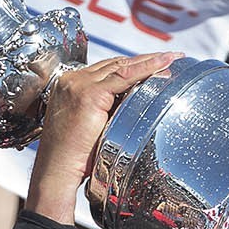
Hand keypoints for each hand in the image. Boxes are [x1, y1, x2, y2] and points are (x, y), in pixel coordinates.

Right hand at [26, 52, 180, 224]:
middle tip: (168, 57)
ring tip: (171, 59)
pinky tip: (162, 66)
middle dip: (143, 60)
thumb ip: (108, 111)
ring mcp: (79, 84)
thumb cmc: (74, 158)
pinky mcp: (89, 93)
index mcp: (69, 86)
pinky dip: (145, 69)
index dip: (131, 66)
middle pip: (114, 64)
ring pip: (121, 66)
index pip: (106, 69)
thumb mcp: (92, 126)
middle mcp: (72, 80)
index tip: (152, 64)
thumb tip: (134, 105)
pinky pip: (124, 76)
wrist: (58, 171)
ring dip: (149, 61)